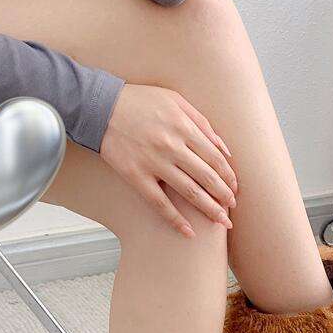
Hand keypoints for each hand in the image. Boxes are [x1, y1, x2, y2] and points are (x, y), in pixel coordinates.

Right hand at [100, 83, 236, 236]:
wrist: (98, 106)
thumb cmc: (139, 101)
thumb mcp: (175, 100)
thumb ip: (202, 123)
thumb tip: (224, 150)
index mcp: (183, 127)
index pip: (215, 158)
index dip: (228, 176)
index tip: (235, 188)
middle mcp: (172, 146)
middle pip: (207, 177)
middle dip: (224, 195)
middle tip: (232, 208)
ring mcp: (154, 163)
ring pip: (189, 192)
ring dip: (210, 209)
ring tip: (222, 222)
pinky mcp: (136, 176)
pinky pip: (160, 204)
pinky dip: (176, 220)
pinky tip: (189, 232)